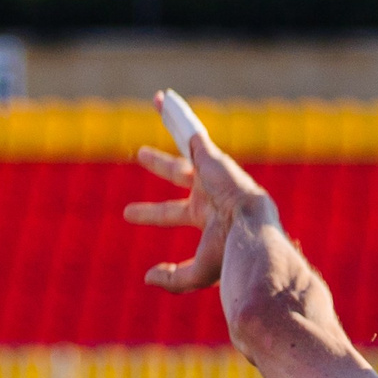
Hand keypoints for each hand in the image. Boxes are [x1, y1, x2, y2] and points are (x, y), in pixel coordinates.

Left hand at [123, 107, 272, 292]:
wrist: (250, 234)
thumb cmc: (230, 256)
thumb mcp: (198, 273)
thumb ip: (172, 278)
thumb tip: (147, 277)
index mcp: (210, 218)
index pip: (174, 212)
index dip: (150, 212)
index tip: (127, 212)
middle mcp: (211, 191)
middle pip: (178, 173)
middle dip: (159, 164)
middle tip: (139, 154)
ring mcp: (212, 172)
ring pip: (186, 143)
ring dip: (172, 122)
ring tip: (158, 102)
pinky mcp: (211, 156)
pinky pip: (190, 129)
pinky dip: (177, 113)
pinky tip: (162, 98)